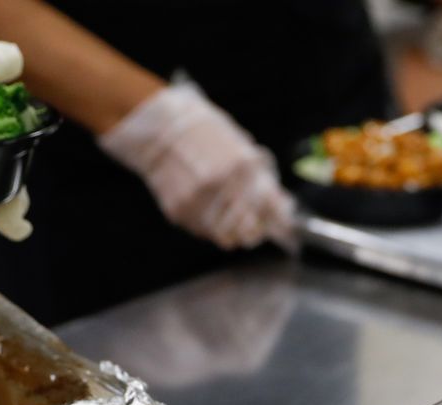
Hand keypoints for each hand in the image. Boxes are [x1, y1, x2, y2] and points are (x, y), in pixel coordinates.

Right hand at [98, 82, 294, 251]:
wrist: (159, 129)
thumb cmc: (203, 132)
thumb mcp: (239, 145)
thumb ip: (262, 176)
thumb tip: (282, 206)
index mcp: (242, 166)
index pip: (270, 211)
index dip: (278, 222)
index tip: (279, 225)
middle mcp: (221, 187)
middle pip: (249, 232)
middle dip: (255, 231)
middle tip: (253, 224)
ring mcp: (198, 201)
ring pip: (226, 238)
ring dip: (232, 231)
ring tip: (225, 213)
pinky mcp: (179, 211)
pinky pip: (203, 231)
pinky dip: (209, 225)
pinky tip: (205, 206)